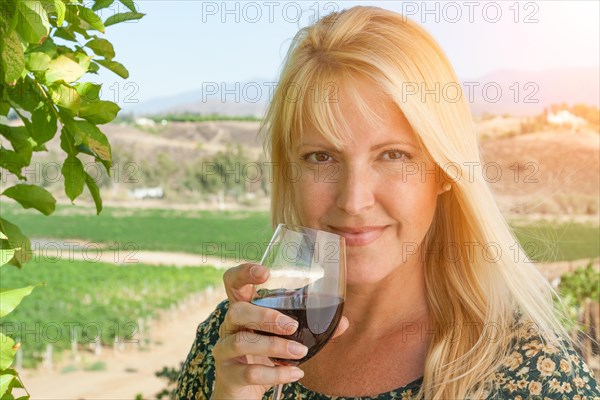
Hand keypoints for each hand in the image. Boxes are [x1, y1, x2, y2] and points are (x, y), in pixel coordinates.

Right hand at [211, 263, 348, 398]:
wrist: (243, 391)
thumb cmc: (264, 355)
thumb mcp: (285, 338)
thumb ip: (310, 329)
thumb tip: (344, 322)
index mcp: (243, 309)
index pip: (233, 282)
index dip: (244, 273)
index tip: (266, 273)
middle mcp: (229, 326)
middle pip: (236, 311)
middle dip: (265, 316)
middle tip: (292, 325)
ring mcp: (225, 350)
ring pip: (241, 342)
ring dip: (274, 346)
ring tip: (299, 352)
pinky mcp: (229, 374)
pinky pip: (250, 372)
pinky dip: (276, 373)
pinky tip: (296, 373)